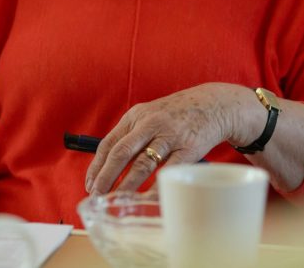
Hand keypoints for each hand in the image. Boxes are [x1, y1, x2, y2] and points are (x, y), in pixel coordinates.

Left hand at [85, 83, 239, 194]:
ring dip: (127, 185)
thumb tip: (110, 167)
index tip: (90, 184)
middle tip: (98, 195)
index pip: (109, 142)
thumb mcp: (149, 116)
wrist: (213, 104)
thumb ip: (132, 136)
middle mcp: (149, 123)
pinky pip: (168, 171)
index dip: (97, 165)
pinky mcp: (188, 147)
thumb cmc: (177, 115)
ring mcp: (169, 135)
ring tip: (118, 201)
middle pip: (121, 152)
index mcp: (135, 116)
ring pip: (142, 163)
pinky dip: (157, 187)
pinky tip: (148, 199)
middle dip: (106, 176)